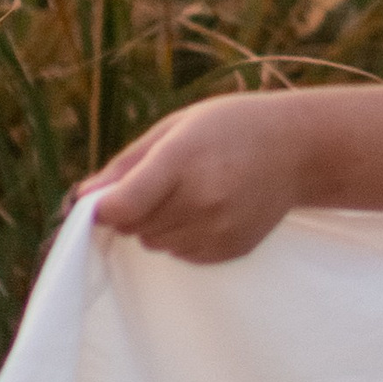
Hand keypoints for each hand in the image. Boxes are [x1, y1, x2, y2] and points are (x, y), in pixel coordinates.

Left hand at [75, 93, 307, 262]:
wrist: (298, 150)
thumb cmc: (231, 128)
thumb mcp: (176, 127)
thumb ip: (127, 165)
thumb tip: (83, 198)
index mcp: (182, 161)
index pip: (121, 207)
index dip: (103, 207)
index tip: (102, 198)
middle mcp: (202, 201)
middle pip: (134, 227)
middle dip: (133, 209)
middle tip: (160, 181)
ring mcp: (219, 230)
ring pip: (154, 243)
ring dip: (157, 224)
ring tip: (190, 192)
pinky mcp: (230, 250)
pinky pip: (181, 254)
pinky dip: (182, 236)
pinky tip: (208, 208)